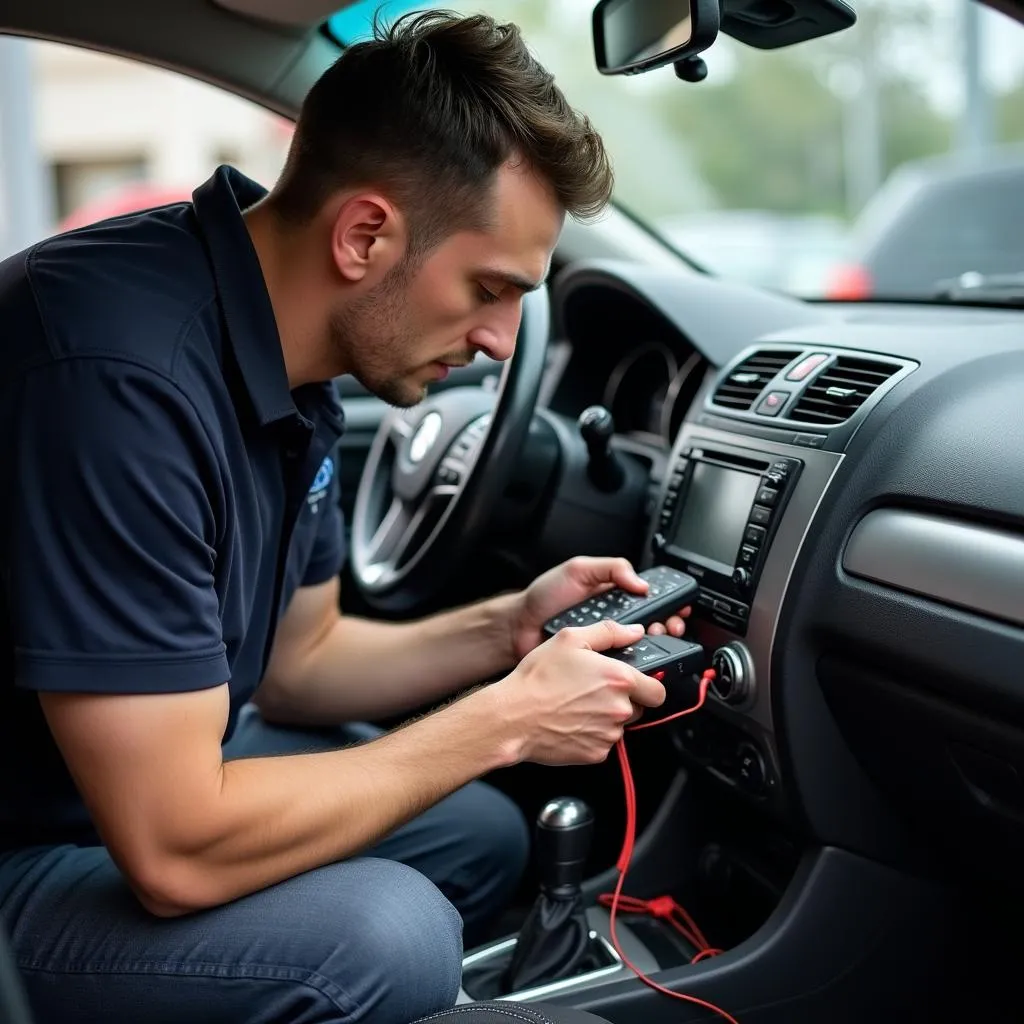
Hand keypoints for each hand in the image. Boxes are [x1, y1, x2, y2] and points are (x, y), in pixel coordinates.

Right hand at [491, 619, 666, 765]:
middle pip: (640, 708)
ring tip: (577, 705)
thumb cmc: (537, 678)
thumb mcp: (570, 639)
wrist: (512, 717)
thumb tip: (634, 632)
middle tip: (594, 691)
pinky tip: (572, 721)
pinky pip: (604, 743)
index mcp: (619, 679)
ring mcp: (609, 734)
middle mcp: (620, 709)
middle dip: (624, 700)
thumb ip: (609, 632)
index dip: (648, 685)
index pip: (658, 690)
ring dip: (606, 717)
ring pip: (620, 726)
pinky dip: (592, 734)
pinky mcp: (596, 754)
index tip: (635, 684)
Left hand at [509, 555, 691, 660]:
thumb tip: (641, 583)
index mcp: (613, 597)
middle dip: (667, 626)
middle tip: (670, 627)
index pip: (650, 600)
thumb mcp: (578, 569)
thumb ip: (611, 568)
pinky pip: (620, 666)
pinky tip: (634, 662)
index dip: (668, 604)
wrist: (519, 627)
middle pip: (652, 626)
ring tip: (655, 641)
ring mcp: (607, 645)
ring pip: (640, 649)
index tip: (679, 608)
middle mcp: (614, 622)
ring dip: (653, 646)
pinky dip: (630, 665)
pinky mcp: (598, 665)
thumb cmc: (544, 597)